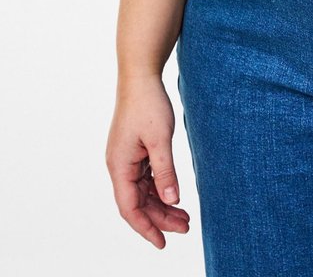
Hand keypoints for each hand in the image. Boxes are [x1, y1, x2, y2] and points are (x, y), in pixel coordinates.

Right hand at [106, 75, 190, 248]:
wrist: (140, 76)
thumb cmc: (148, 104)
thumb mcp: (160, 140)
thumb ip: (165, 172)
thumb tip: (172, 201)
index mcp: (119, 166)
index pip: (130, 208)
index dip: (146, 228)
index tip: (162, 243)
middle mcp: (119, 166)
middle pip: (138, 203)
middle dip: (160, 218)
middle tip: (186, 227)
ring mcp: (126, 158)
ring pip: (143, 192)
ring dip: (161, 205)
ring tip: (184, 216)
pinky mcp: (134, 151)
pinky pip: (145, 178)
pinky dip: (160, 189)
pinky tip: (174, 195)